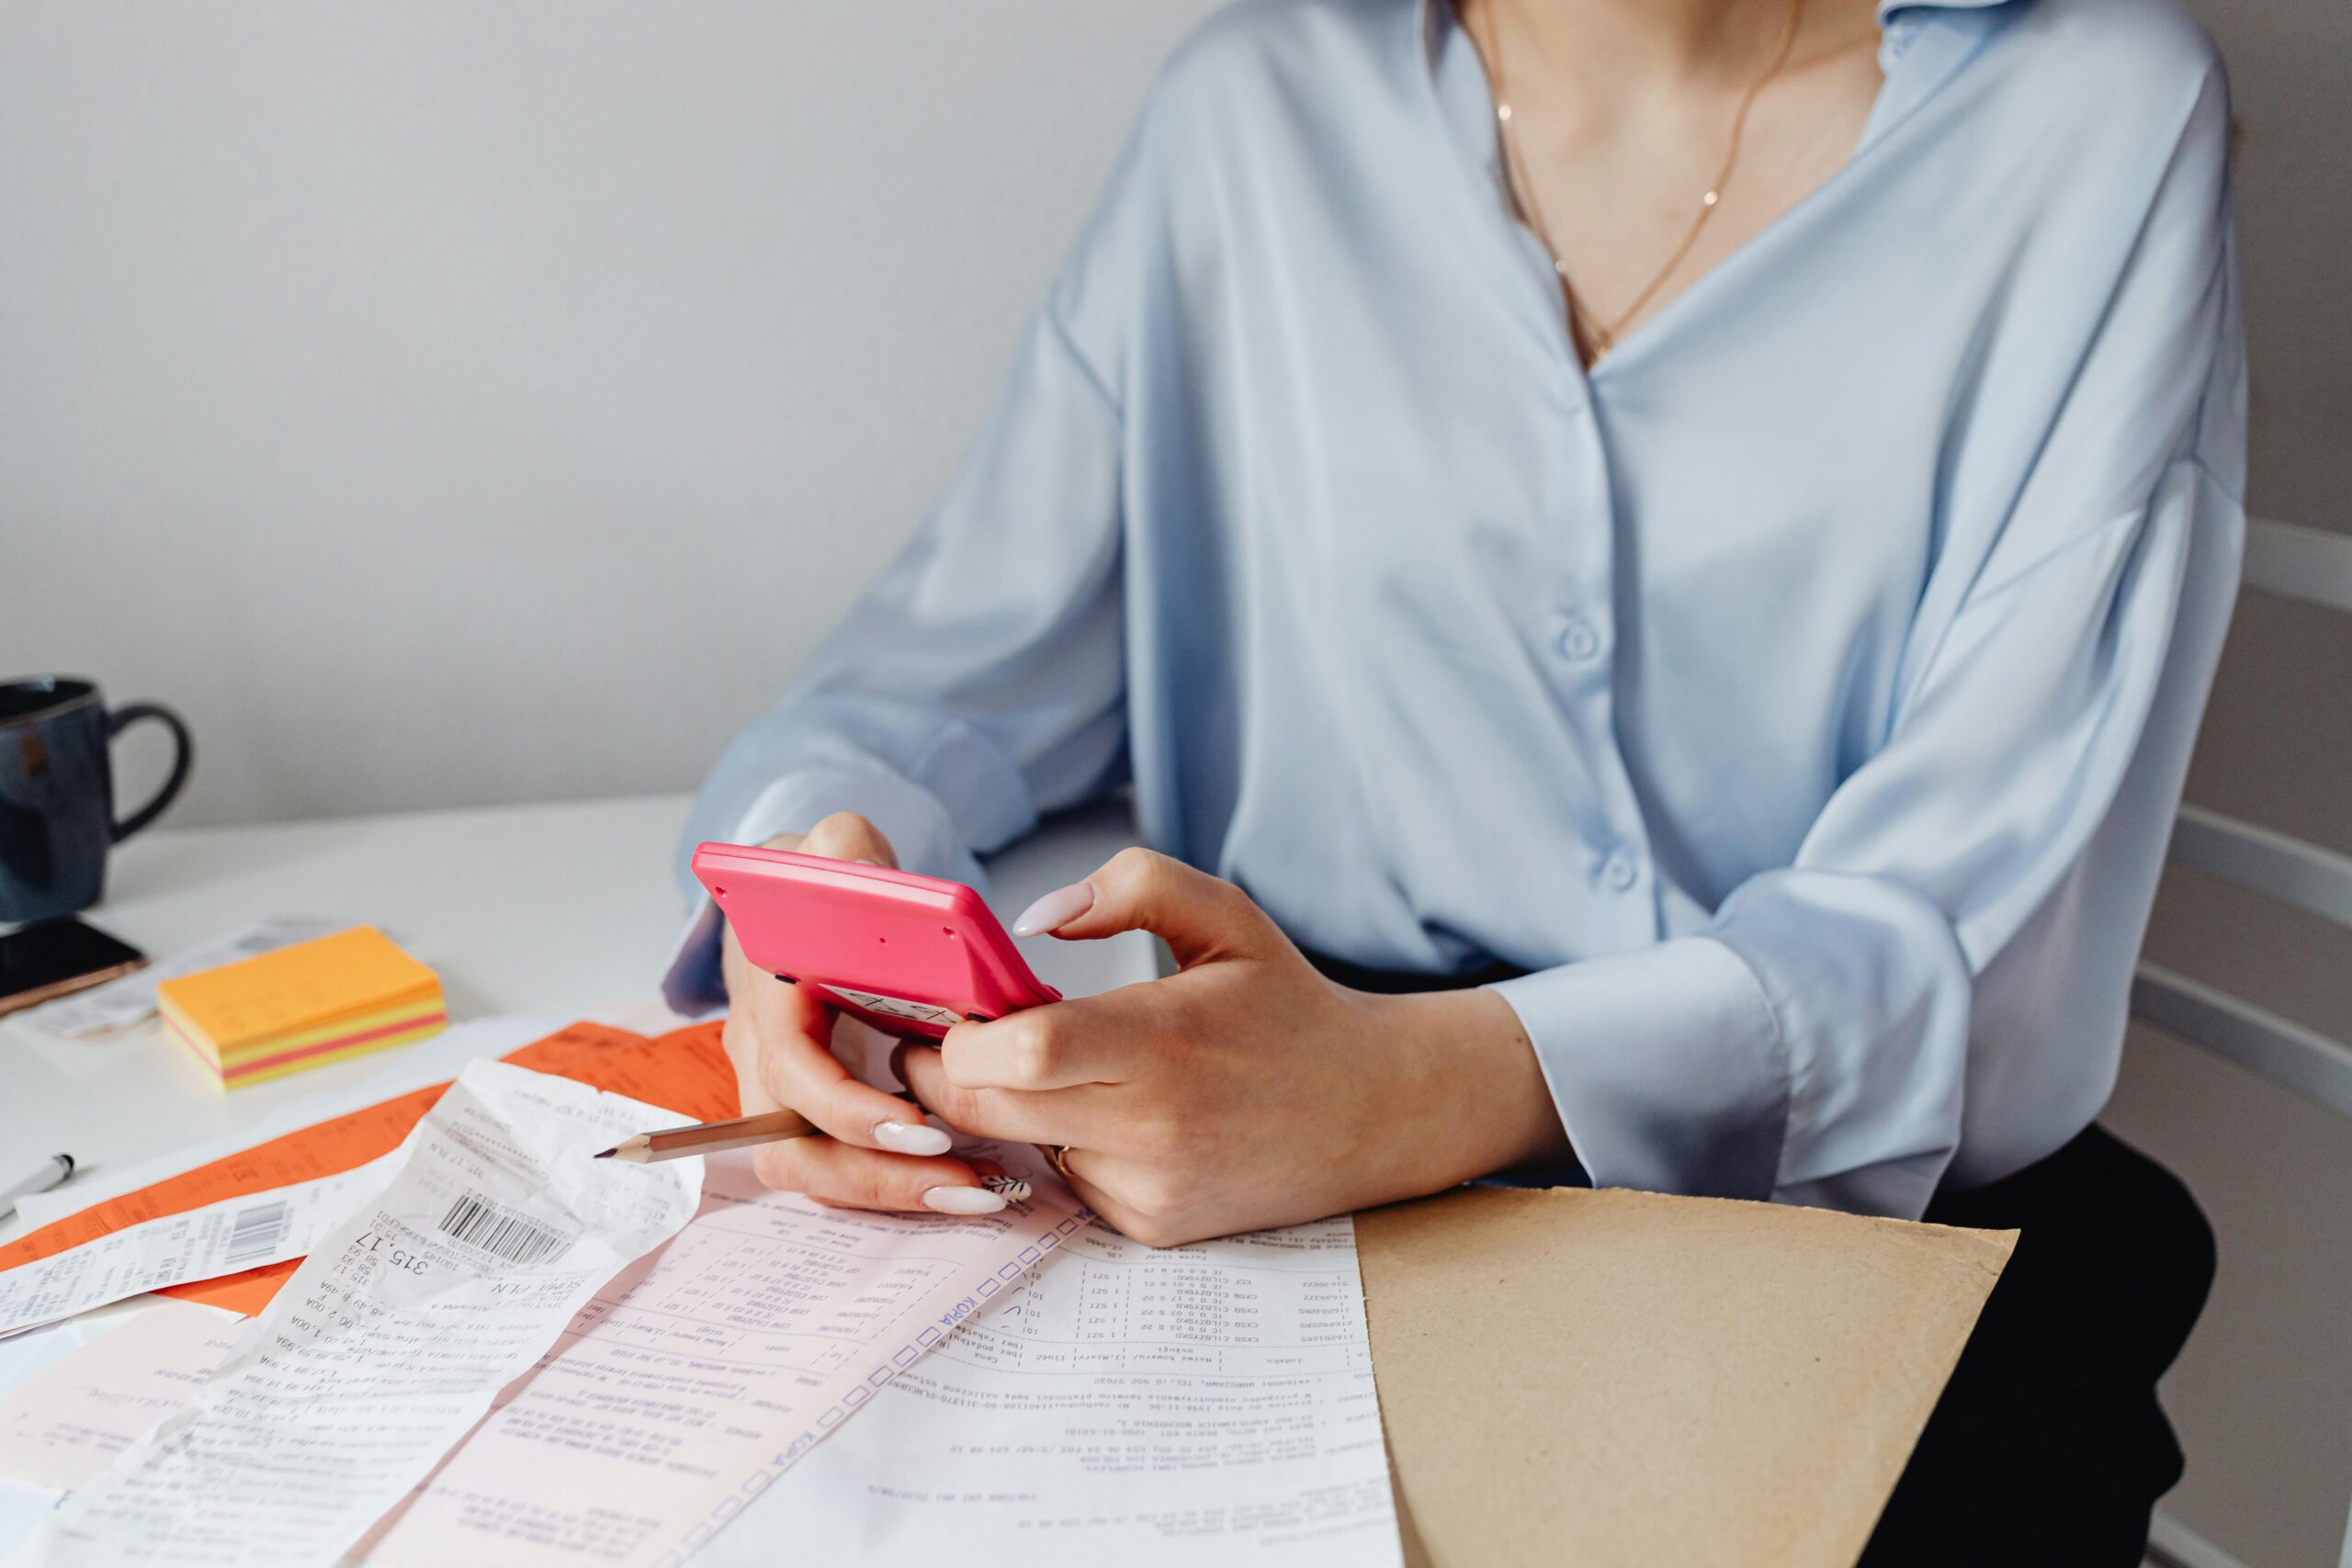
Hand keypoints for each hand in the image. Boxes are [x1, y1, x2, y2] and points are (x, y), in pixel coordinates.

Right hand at [718, 812, 1009, 1214]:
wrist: (799, 898)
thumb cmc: (825, 876)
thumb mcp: (838, 846)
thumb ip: (849, 852)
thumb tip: (864, 872)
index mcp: (765, 986)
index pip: (791, 1069)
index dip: (847, 1108)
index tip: (920, 1125)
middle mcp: (758, 1047)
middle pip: (789, 1145)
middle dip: (875, 1176)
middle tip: (965, 1178)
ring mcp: (775, 1084)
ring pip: (809, 1169)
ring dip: (889, 1192)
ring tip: (977, 1190)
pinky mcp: (807, 1108)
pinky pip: (836, 1165)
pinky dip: (893, 1183)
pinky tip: (962, 1179)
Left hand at [898, 849, 1572, 1245]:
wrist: (1372, 1111)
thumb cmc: (1285, 1004)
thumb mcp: (1226, 917)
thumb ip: (1130, 887)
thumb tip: (1031, 917)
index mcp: (1166, 1040)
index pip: (1023, 1052)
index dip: (961, 1036)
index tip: (956, 1007)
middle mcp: (1154, 1127)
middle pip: (985, 1112)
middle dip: (944, 1074)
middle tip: (946, 1035)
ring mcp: (1150, 1188)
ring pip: (1016, 1149)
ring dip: (1006, 1110)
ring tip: (1048, 1066)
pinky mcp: (1149, 1227)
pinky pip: (1064, 1180)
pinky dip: (1061, 1144)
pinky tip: (1112, 1113)